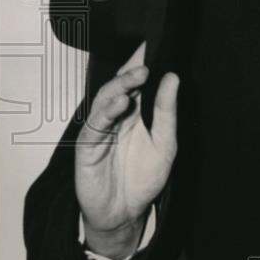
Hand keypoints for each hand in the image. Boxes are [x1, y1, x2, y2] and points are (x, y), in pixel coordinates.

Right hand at [75, 42, 178, 258]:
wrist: (126, 214)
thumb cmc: (143, 178)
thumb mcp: (165, 142)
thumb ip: (166, 111)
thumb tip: (173, 78)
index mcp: (133, 114)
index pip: (134, 83)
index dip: (139, 64)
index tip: (150, 44)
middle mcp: (114, 118)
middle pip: (117, 88)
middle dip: (130, 73)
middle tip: (145, 63)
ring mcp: (99, 131)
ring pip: (104, 102)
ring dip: (119, 88)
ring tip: (135, 78)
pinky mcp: (87, 148)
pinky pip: (95, 126)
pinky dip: (107, 112)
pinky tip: (121, 104)